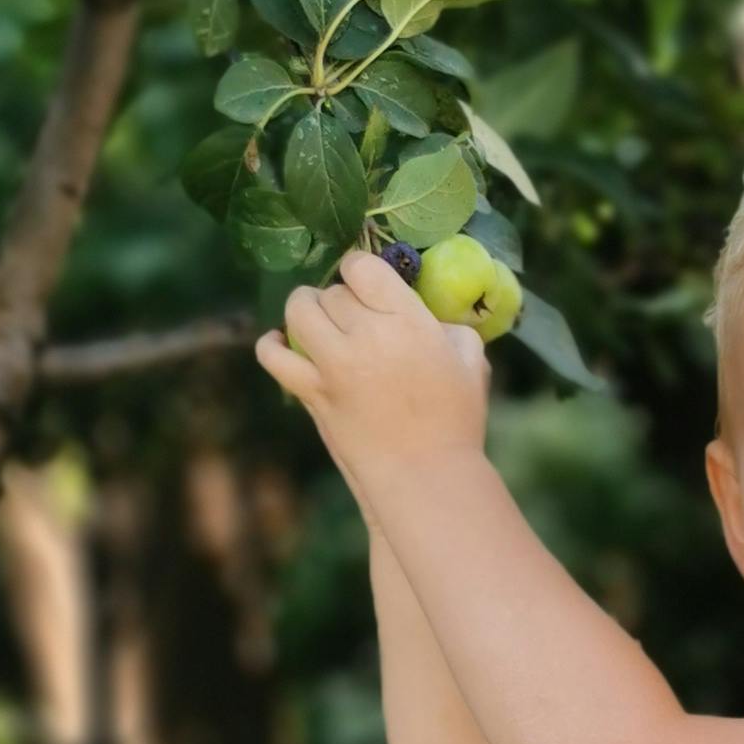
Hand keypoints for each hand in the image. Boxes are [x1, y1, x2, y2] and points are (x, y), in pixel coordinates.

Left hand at [255, 249, 489, 474]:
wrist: (427, 476)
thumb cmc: (456, 422)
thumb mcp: (472, 363)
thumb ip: (450, 329)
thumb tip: (428, 319)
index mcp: (407, 320)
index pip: (362, 267)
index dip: (361, 269)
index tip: (366, 283)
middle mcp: (366, 335)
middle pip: (334, 292)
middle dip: (342, 298)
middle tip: (353, 317)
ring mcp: (333, 364)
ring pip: (299, 310)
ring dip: (306, 308)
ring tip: (317, 319)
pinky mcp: (312, 393)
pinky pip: (274, 356)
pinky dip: (271, 344)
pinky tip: (280, 342)